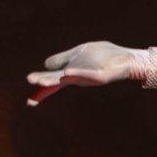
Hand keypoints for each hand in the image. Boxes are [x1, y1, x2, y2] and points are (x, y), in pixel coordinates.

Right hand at [26, 41, 144, 105]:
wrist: (127, 58)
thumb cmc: (103, 55)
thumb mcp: (79, 53)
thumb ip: (63, 58)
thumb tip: (45, 65)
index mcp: (71, 72)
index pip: (52, 81)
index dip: (41, 91)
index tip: (29, 103)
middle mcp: (78, 77)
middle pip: (57, 81)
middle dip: (44, 82)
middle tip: (30, 83)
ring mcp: (88, 76)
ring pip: (69, 79)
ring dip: (54, 79)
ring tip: (41, 82)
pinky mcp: (100, 75)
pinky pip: (87, 74)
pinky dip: (77, 73)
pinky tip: (67, 72)